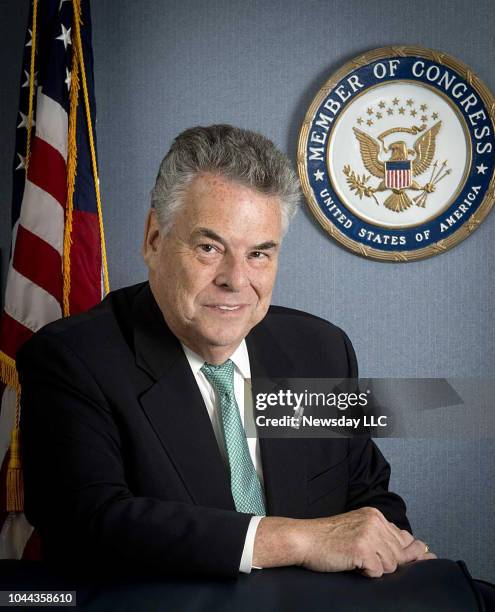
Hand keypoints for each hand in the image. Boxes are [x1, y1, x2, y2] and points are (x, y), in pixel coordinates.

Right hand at [294, 507, 435, 577]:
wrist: (303, 539)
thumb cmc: (328, 539)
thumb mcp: (358, 530)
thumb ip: (384, 536)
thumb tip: (421, 548)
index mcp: (375, 515)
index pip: (404, 538)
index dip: (407, 553)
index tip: (415, 559)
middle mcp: (375, 521)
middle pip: (400, 555)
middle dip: (387, 562)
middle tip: (365, 558)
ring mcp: (369, 534)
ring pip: (391, 565)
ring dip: (375, 568)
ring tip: (355, 559)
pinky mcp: (362, 548)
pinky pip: (378, 572)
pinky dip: (366, 573)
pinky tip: (352, 563)